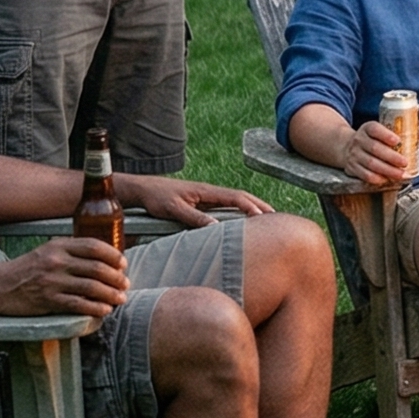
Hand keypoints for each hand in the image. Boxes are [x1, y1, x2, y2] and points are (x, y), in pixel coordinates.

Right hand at [0, 237, 130, 318]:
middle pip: (97, 267)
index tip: (123, 264)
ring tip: (120, 299)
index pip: (94, 246)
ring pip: (91, 286)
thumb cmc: (26, 269)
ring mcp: (51, 281)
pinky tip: (104, 310)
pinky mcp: (47, 300)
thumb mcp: (47, 252)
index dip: (113, 255)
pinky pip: (77, 304)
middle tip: (126, 284)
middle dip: (116, 277)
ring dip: (110, 294)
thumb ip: (70, 252)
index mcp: (58, 246)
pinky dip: (95, 308)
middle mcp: (56, 261)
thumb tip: (102, 260)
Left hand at [112, 173, 272, 228]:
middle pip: (242, 197)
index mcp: (206, 191)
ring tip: (266, 219)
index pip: (236, 198)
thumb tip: (216, 228)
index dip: (251, 207)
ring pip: (235, 201)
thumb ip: (194, 218)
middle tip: (276, 217)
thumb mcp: (174, 209)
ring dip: (252, 208)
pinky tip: (242, 221)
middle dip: (259, 205)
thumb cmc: (156, 198)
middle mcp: (210, 192)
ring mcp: (206, 197)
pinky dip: (240, 211)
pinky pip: (226, 206)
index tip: (264, 218)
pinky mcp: (201, 202)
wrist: (142, 190)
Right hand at [338, 119, 412, 187]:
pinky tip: (387, 180)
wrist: (345, 147)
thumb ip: (403, 133)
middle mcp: (359, 140)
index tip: (397, 140)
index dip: (385, 135)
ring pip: (370, 163)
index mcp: (368, 128)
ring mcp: (354, 155)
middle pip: (374, 148)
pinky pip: (364, 175)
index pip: (374, 129)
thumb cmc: (373, 140)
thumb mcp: (382, 132)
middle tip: (405, 162)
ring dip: (387, 170)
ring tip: (401, 174)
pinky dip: (376, 178)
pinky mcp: (352, 168)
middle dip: (391, 157)